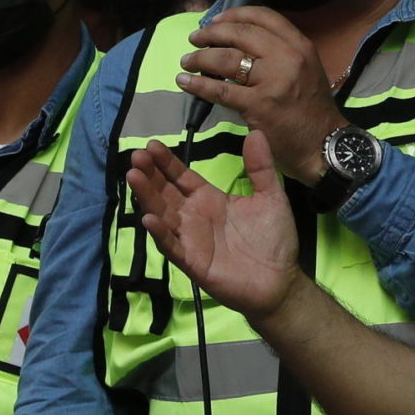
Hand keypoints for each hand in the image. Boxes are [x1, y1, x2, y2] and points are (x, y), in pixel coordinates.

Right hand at [130, 133, 303, 320]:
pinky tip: (148, 218)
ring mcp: (190, 240)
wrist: (280, 281)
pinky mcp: (192, 262)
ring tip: (134, 177)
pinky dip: (159, 233)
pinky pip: (171, 246)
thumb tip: (255, 133)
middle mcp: (193, 217)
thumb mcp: (270, 197)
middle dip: (150, 175)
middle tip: (136, 156)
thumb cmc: (273, 239)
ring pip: (162, 215)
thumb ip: (261, 167)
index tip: (151, 145)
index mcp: (209, 199)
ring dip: (147, 197)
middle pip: (165, 193)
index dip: (166, 162)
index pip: (181, 176)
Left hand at [177, 6, 344, 181]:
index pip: (263, 17)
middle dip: (211, 33)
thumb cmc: (312, 109)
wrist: (324, 145)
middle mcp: (287, 58)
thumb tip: (240, 43)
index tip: (216, 20)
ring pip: (226, 59)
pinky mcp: (258, 105)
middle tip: (195, 39)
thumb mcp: (306, 69)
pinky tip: (185, 82)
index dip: (234, 15)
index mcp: (300, 45)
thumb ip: (280, 53)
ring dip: (200, 57)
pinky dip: (198, 84)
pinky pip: (221, 89)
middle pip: (240, 33)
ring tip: (187, 61)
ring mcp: (273, 81)